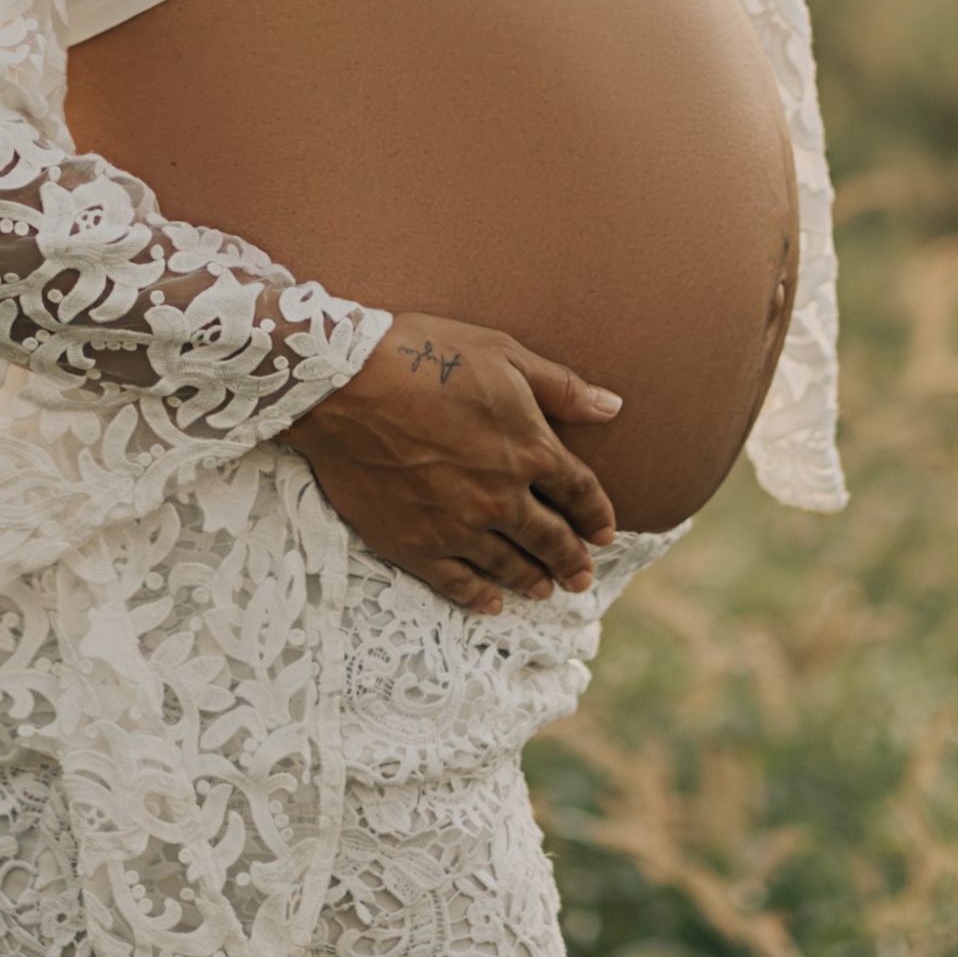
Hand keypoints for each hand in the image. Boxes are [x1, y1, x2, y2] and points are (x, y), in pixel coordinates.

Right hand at [292, 313, 621, 616]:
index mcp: (531, 450)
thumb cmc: (424, 356)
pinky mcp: (415, 545)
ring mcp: (458, 528)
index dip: (597, 515)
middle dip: (571, 560)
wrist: (344, 386)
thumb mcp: (502, 354)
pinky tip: (490, 602)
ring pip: (508, 566)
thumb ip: (561, 386)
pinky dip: (478, 597)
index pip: (580, 493)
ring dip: (532, 580)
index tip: (605, 533)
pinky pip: (456, 583)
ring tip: (543, 590)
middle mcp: (502, 499)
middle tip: (582, 578)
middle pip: (550, 539)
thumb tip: (613, 407)